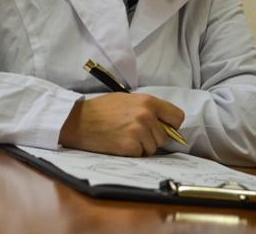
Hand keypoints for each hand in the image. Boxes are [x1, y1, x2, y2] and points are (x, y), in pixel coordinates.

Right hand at [58, 92, 183, 156]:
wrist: (78, 121)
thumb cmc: (101, 109)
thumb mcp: (128, 99)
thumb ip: (148, 108)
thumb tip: (164, 122)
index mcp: (148, 102)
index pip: (177, 117)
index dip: (171, 125)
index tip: (163, 128)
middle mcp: (147, 116)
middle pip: (164, 136)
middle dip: (153, 138)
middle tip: (135, 133)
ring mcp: (139, 132)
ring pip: (153, 148)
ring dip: (142, 147)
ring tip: (124, 137)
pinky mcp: (130, 147)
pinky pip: (140, 155)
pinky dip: (132, 153)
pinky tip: (119, 144)